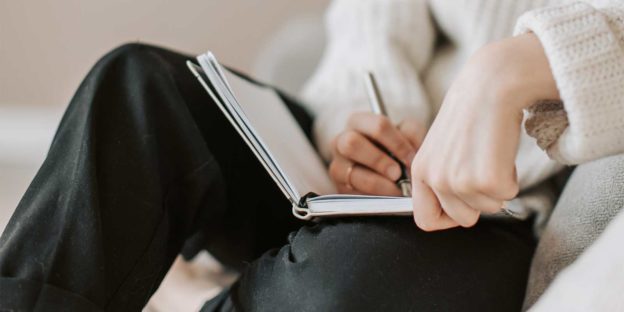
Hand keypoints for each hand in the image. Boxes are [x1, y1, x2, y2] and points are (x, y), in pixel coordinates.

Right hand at [329, 112, 424, 194]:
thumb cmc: (396, 149)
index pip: (378, 125)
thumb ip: (411, 134)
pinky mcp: (338, 187)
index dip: (398, 143)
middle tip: (398, 174)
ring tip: (396, 190)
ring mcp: (337, 165)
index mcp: (359, 122)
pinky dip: (373, 197)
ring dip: (378, 183)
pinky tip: (386, 198)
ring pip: (351, 173)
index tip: (411, 159)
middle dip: (379, 161)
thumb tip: (411, 151)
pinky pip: (352, 193)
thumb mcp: (406, 135)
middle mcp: (341, 141)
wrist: (386, 172)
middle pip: (352, 143)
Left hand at [411, 33, 559, 230]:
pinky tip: (501, 151)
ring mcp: (459, 181)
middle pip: (463, 218)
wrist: (490, 85)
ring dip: (497, 186)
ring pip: (488, 208)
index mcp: (420, 171)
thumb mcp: (442, 148)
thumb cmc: (470, 115)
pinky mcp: (486, 179)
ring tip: (490, 153)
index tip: (463, 205)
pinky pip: (508, 195)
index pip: (425, 220)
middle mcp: (435, 179)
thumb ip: (442, 178)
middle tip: (483, 168)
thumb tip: (457, 211)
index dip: (447, 219)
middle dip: (479, 200)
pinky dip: (512, 177)